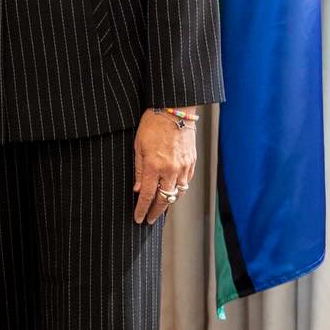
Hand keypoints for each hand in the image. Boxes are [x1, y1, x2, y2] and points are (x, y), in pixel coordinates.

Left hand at [133, 109, 196, 224]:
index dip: (142, 209)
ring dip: (168, 202)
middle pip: (163, 199)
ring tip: (161, 207)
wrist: (174, 110)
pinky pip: (186, 182)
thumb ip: (138, 169)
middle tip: (150, 219)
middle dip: (156, 212)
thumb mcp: (138, 146)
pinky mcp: (191, 162)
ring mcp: (183, 167)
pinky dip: (179, 190)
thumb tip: (138, 188)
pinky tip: (173, 191)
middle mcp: (170, 170)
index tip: (138, 218)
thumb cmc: (153, 124)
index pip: (147, 196)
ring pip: (177, 193)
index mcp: (153, 166)